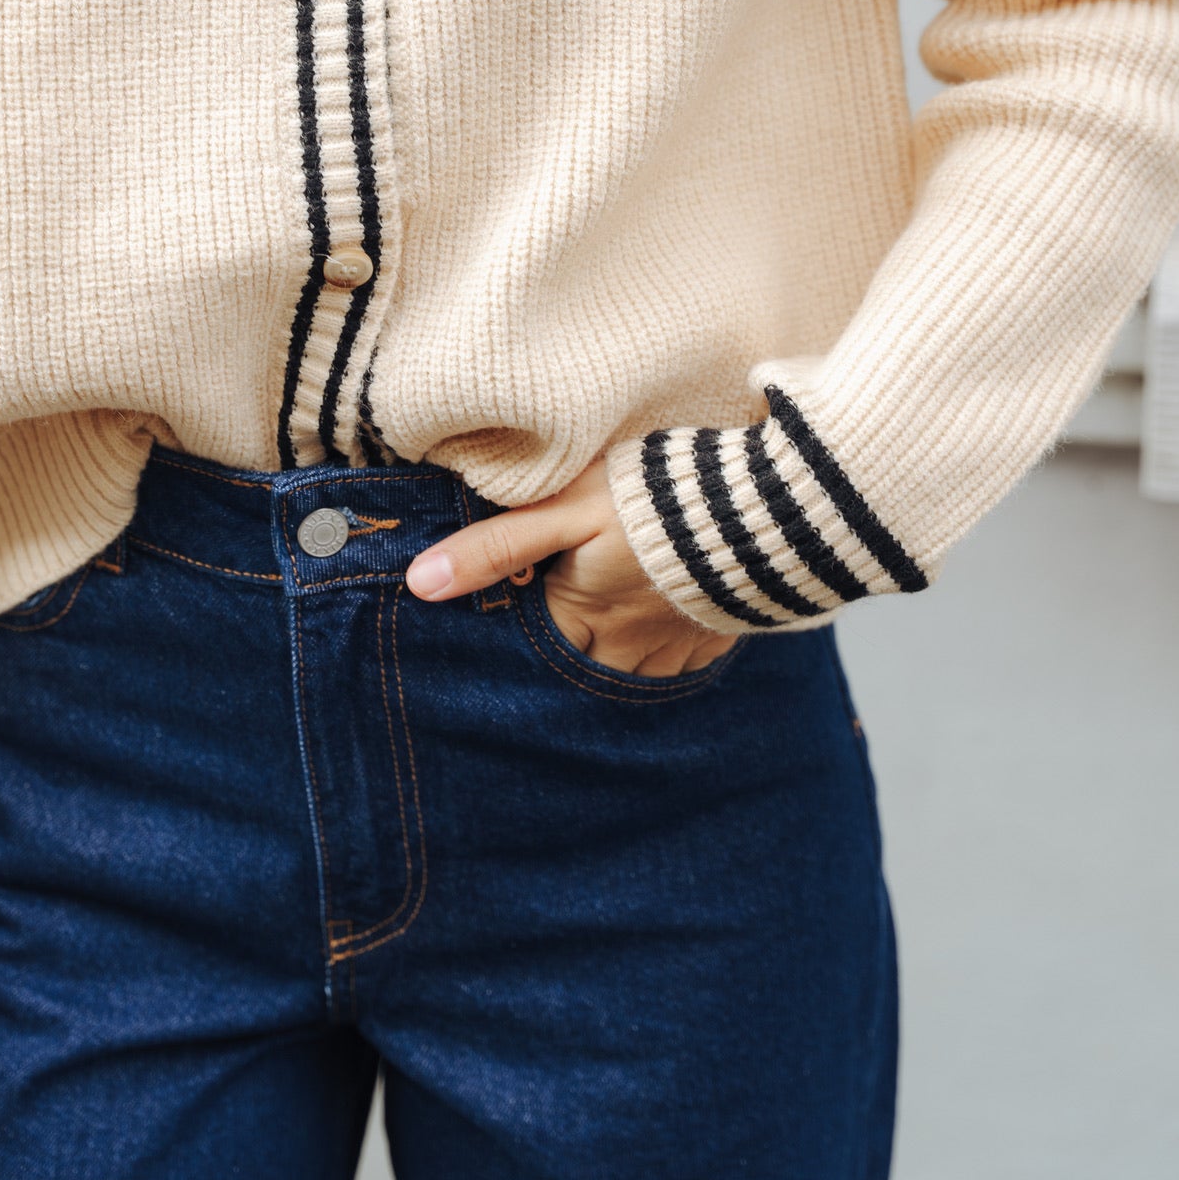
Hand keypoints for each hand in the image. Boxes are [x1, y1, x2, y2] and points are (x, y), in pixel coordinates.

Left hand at [405, 454, 737, 676]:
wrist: (757, 507)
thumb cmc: (649, 499)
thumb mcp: (562, 510)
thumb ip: (495, 545)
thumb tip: (421, 583)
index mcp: (581, 616)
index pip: (531, 651)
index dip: (513, 643)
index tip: (501, 634)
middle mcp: (626, 646)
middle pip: (578, 673)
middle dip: (561, 666)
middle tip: (549, 648)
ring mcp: (675, 646)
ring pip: (628, 679)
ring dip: (610, 668)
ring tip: (596, 649)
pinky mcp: (716, 635)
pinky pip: (679, 669)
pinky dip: (662, 661)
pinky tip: (655, 639)